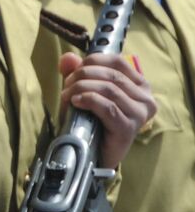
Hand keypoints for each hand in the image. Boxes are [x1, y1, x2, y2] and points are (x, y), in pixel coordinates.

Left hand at [57, 52, 154, 169]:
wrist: (93, 153)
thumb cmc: (91, 120)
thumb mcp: (83, 91)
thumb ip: (77, 72)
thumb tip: (67, 58)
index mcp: (139, 85)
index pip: (118, 62)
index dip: (93, 61)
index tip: (75, 68)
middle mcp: (145, 98)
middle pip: (111, 75)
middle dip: (83, 75)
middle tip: (66, 84)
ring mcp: (139, 114)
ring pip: (109, 89)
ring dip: (82, 88)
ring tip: (67, 95)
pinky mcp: (128, 128)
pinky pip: (108, 107)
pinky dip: (88, 100)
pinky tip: (75, 102)